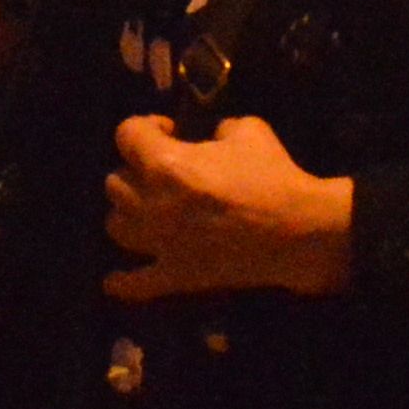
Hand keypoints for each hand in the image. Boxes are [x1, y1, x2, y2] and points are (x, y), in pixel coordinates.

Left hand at [105, 113, 354, 299]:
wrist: (295, 230)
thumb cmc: (271, 176)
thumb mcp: (248, 129)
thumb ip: (219, 127)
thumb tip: (211, 137)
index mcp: (166, 164)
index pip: (127, 133)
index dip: (147, 125)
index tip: (171, 129)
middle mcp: (151, 203)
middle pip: (113, 181)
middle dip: (135, 168)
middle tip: (162, 170)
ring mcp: (159, 243)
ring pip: (114, 225)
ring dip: (128, 213)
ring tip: (148, 210)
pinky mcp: (174, 275)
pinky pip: (133, 284)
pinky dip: (121, 282)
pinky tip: (114, 279)